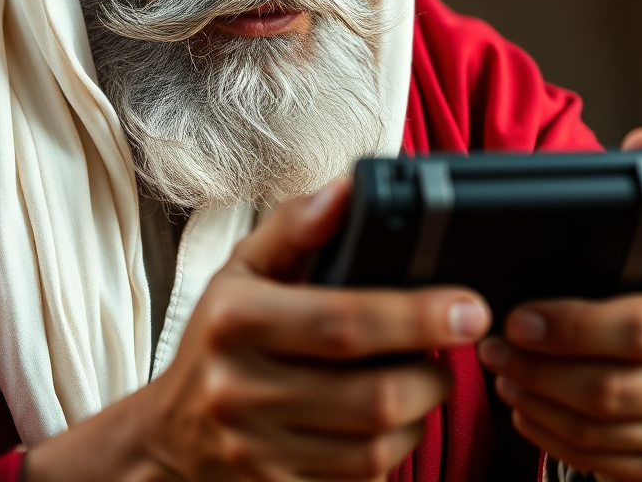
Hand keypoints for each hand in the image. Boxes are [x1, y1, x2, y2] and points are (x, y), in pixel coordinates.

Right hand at [26, 178, 491, 481]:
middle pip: (372, 394)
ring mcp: (261, 449)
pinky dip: (394, 447)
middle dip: (433, 371)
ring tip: (424, 375)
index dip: (415, 316)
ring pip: (376, 445)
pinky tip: (392, 415)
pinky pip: (362, 478)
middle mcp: (243, 389)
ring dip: (421, 410)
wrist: (173, 431)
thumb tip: (347, 190)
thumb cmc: (218, 335)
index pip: (343, 322)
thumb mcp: (243, 266)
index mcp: (238, 320)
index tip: (468, 307)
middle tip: (451, 342)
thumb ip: (295, 224)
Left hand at [477, 129, 641, 481]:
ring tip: (496, 367)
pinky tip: (520, 404)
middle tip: (489, 342)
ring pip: (599, 428)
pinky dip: (550, 433)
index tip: (516, 315)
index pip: (638, 327)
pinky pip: (600, 459)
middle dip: (538, 366)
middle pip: (612, 386)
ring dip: (535, 399)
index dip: (572, 324)